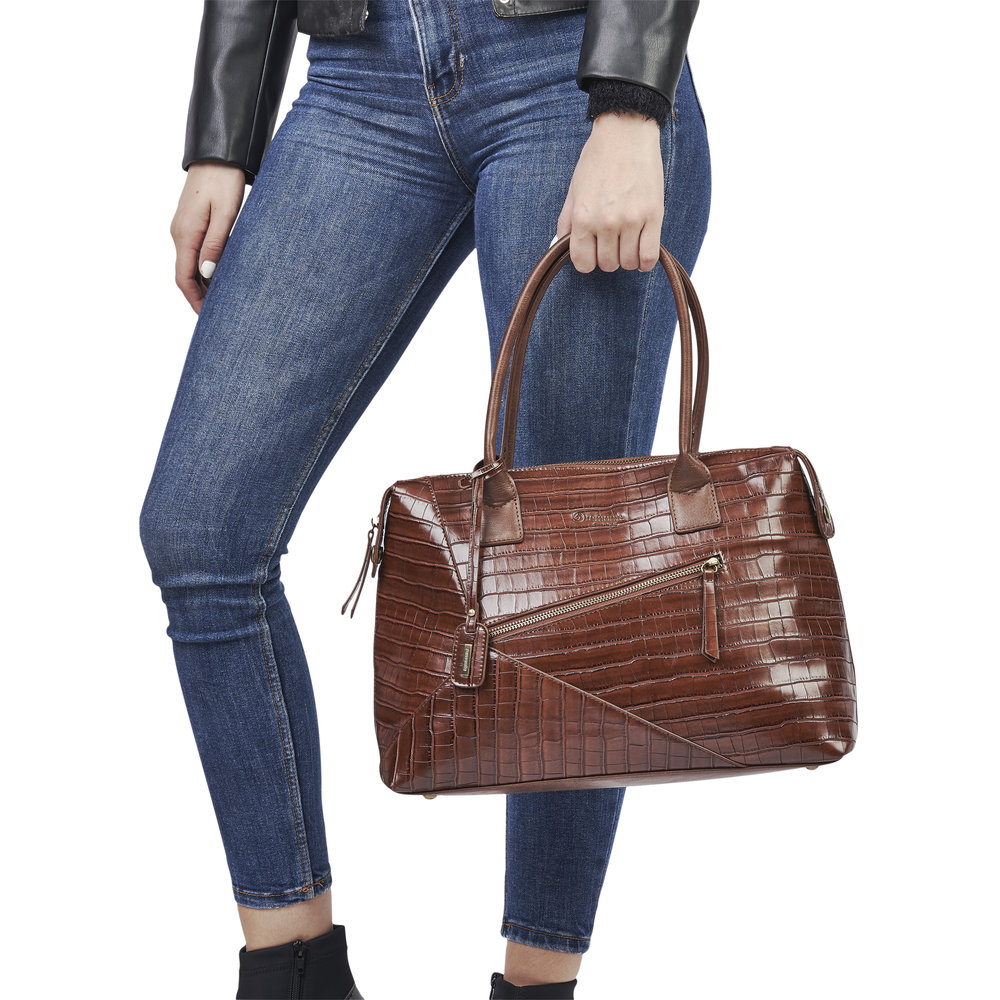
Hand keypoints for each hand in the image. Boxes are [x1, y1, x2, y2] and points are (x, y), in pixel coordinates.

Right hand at [170, 161, 245, 312]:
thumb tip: (207, 273)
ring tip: (222, 300)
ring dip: (202, 284)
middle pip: (185, 275)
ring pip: (189, 265)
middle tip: (219, 314)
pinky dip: (203, 269)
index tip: (207, 317)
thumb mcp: (225, 214)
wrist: (217, 156)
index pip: (183, 278)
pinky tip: (219, 277)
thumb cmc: (224, 182)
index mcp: (185, 234)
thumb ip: (216, 244)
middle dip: (199, 296)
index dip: (194, 300)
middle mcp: (179, 234)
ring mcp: (182, 229)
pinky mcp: (190, 224)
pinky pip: (193, 253)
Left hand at [556, 111, 664, 272]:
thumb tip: (559, 245)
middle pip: (607, 264)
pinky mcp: (653, 215)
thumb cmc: (598, 159)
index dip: (587, 261)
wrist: (625, 133)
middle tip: (611, 242)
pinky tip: (642, 254)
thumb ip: (566, 221)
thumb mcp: (574, 190)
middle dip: (608, 257)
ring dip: (627, 258)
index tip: (593, 252)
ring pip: (628, 262)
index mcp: (584, 218)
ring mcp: (631, 220)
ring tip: (627, 242)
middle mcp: (606, 222)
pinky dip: (645, 262)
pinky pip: (649, 255)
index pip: (583, 263)